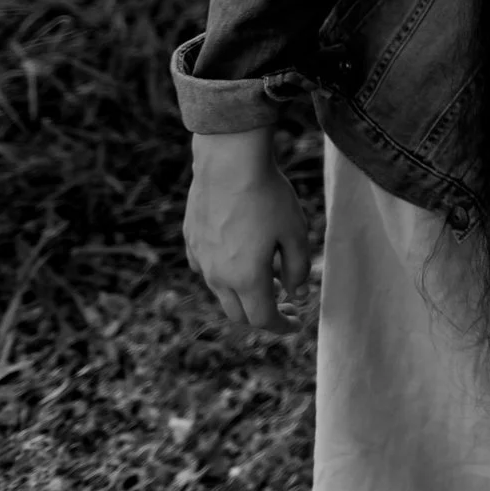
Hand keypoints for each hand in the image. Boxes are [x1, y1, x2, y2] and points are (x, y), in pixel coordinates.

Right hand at [183, 129, 311, 331]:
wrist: (228, 164)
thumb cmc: (268, 197)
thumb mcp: (295, 234)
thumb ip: (298, 269)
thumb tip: (298, 294)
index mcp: (245, 279)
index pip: (263, 319)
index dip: (282, 326)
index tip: (297, 323)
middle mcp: (217, 276)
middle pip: (239, 313)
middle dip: (264, 315)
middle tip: (287, 304)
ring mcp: (199, 259)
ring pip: (221, 292)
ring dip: (245, 294)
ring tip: (270, 277)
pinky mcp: (191, 241)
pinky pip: (207, 269)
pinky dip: (227, 274)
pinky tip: (241, 257)